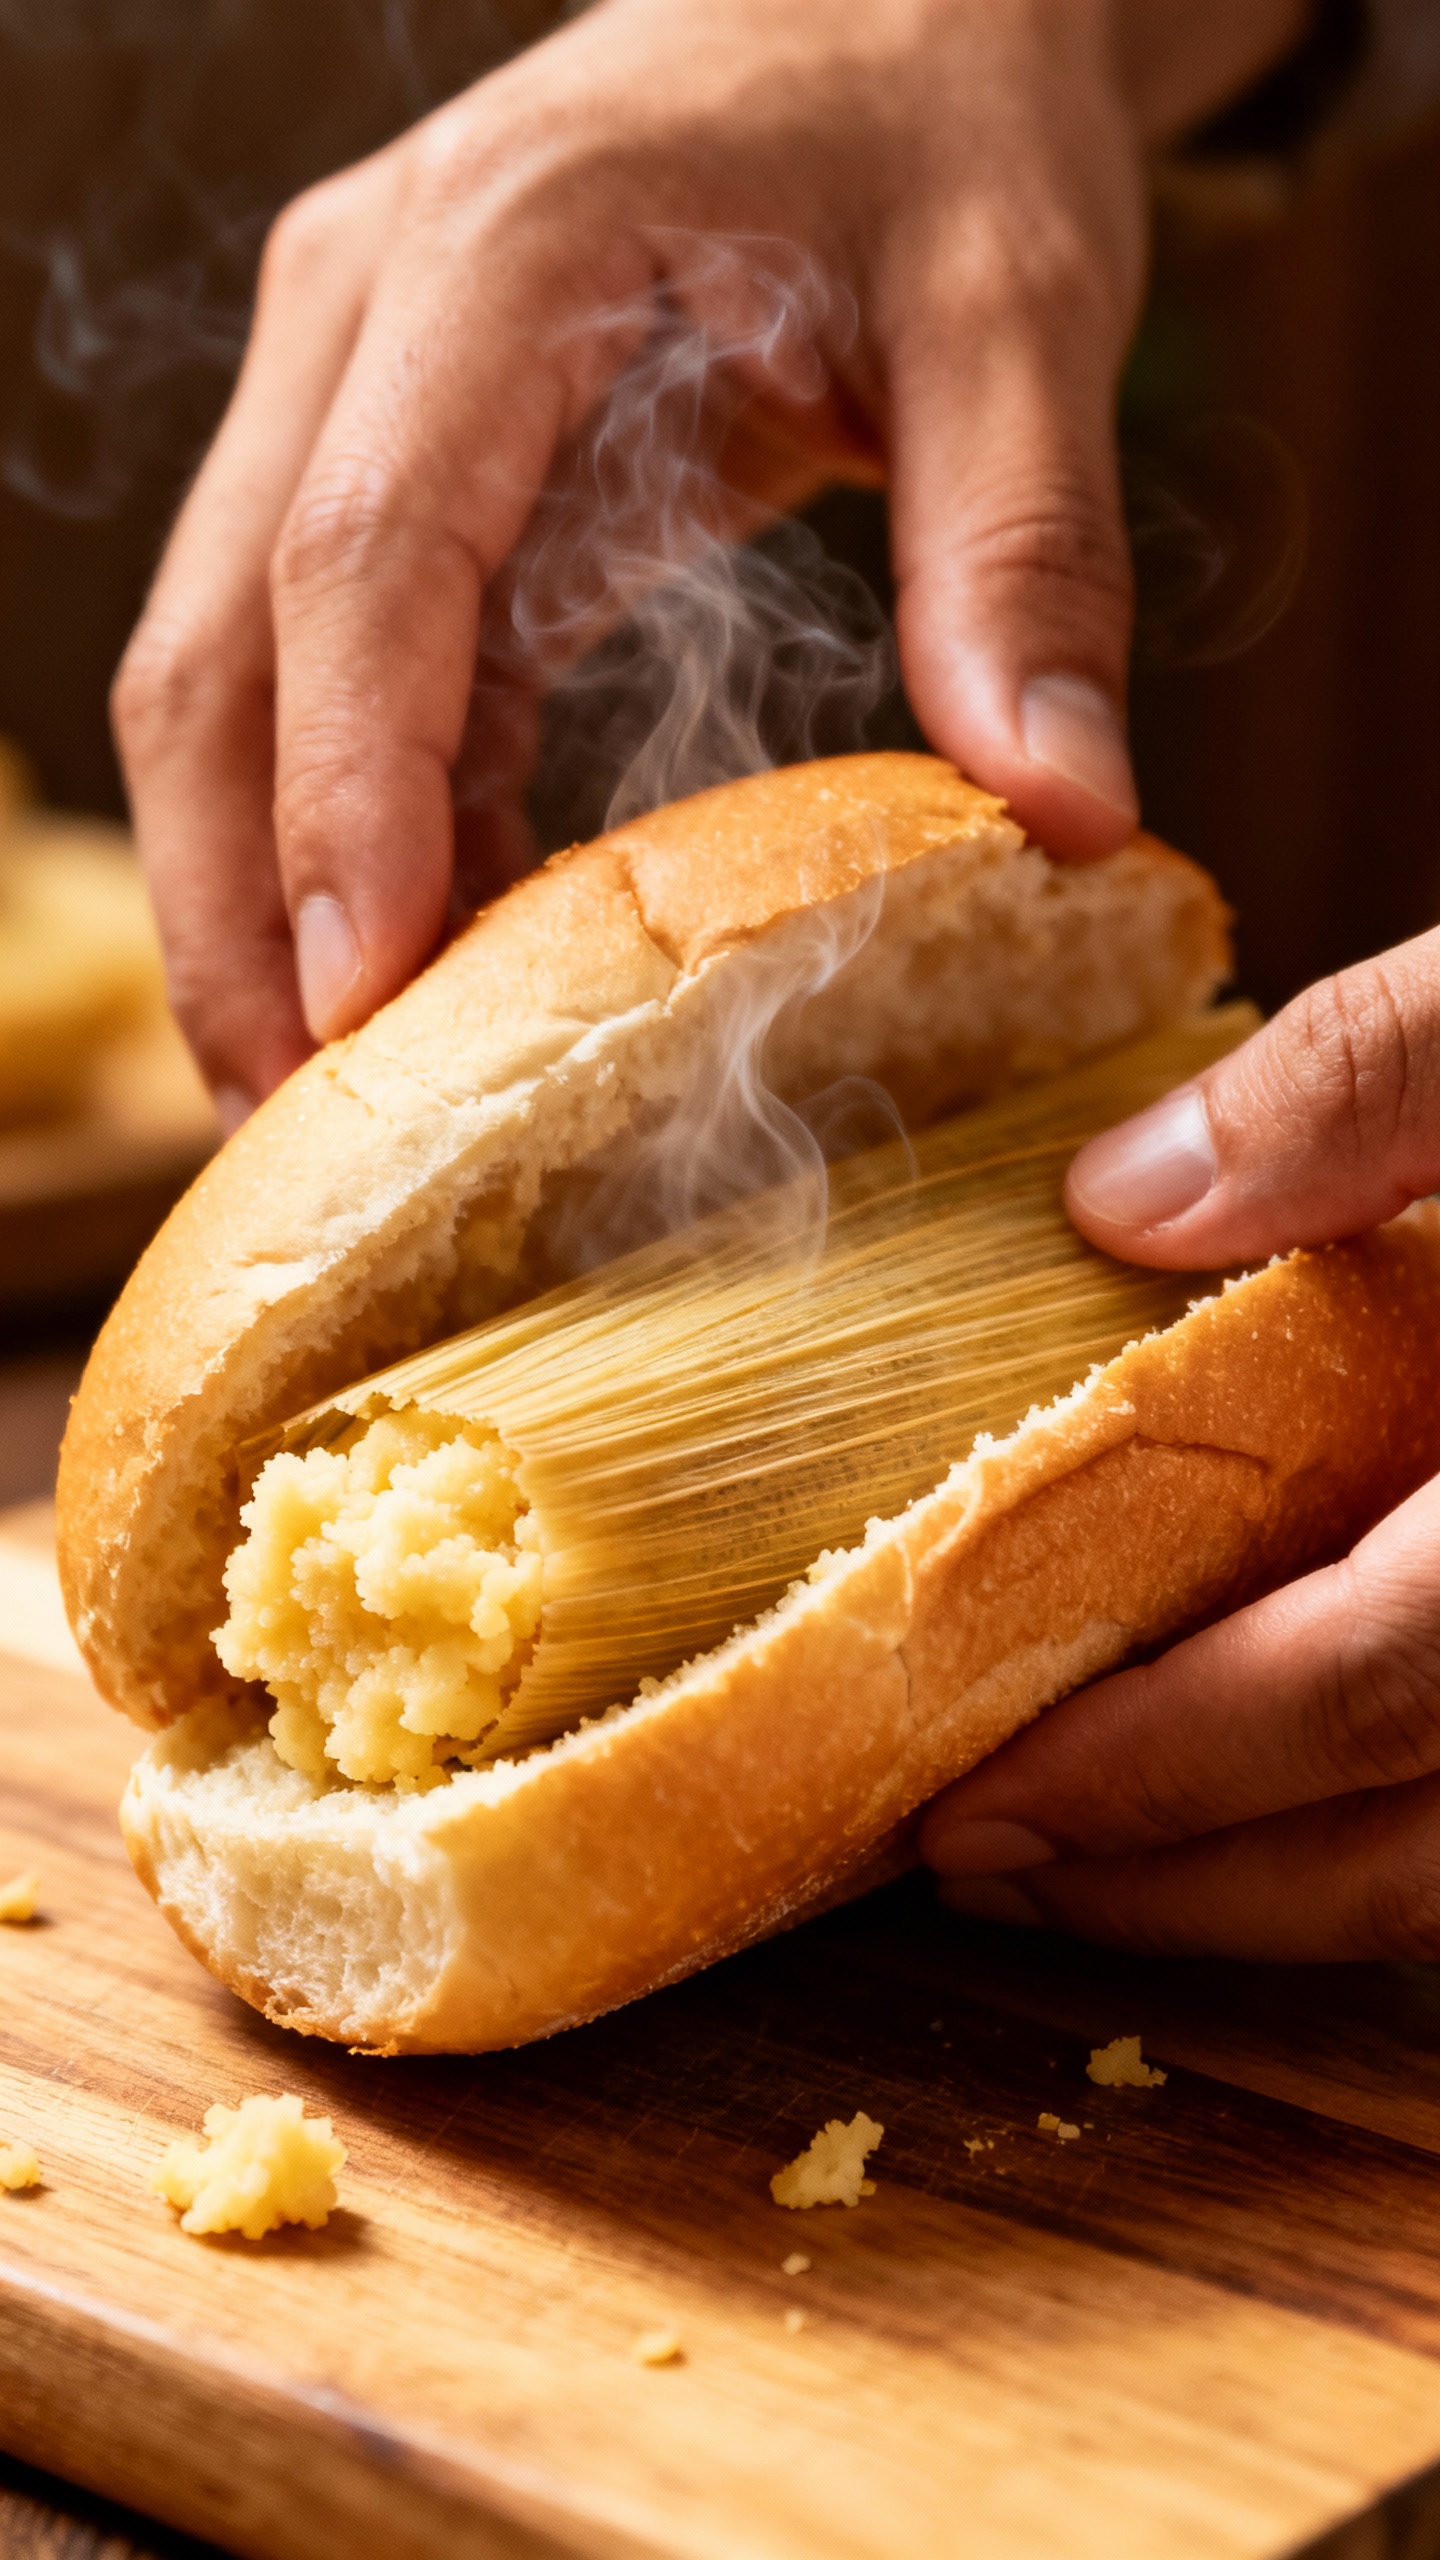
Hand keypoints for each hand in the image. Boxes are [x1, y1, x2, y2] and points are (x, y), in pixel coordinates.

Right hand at [112, 0, 1304, 1121]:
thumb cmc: (935, 112)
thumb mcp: (1013, 303)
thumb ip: (1023, 549)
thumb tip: (1058, 810)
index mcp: (496, 252)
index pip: (362, 559)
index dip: (347, 795)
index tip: (359, 1001)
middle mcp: (366, 315)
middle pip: (220, 642)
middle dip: (239, 899)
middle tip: (294, 1124)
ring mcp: (352, 389)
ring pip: (225, 673)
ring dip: (261, 891)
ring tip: (326, 1098)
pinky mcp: (393, 464)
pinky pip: (337, 679)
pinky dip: (358, 832)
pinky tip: (425, 967)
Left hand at [922, 928, 1439, 1961]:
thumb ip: (1374, 1086)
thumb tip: (1116, 1200)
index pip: (1369, 1689)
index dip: (1163, 1772)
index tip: (976, 1802)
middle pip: (1430, 1864)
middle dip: (1191, 1891)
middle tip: (1001, 1872)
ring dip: (1300, 1902)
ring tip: (1117, 1862)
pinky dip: (1417, 1844)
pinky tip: (1314, 1789)